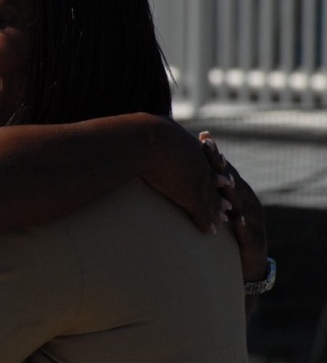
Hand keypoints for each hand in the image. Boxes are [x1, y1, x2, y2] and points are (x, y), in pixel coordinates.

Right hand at [140, 118, 231, 233]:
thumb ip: (145, 134)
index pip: (204, 163)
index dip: (211, 172)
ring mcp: (197, 179)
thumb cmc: (143, 134)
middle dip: (220, 193)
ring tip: (224, 219)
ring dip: (218, 210)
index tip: (219, 180)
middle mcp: (198, 163)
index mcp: (189, 148)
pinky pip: (203, 212)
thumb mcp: (148, 130)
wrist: (150, 140)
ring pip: (212, 198)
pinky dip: (208, 223)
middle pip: (213, 181)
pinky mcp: (192, 195)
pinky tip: (210, 232)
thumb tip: (133, 131)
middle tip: (229, 203)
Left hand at [199, 132, 267, 281]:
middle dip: (221, 163)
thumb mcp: (211, 206)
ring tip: (224, 179)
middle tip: (210, 148)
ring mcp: (250, 217)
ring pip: (242, 200)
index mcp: (234, 190)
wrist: (251, 259)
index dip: (212, 153)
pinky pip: (247, 231)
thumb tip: (173, 174)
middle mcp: (244, 199)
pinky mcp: (253, 238)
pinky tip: (236, 220)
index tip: (202, 137)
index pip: (221, 168)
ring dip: (234, 189)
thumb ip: (198, 190)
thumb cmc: (227, 227)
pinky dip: (241, 224)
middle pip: (231, 177)